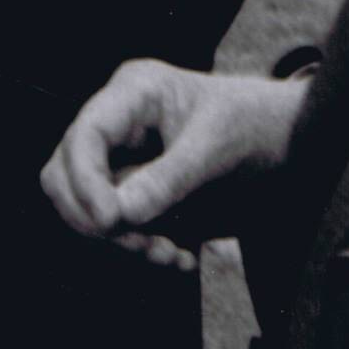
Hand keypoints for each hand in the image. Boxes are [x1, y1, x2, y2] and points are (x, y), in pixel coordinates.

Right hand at [42, 62, 306, 249]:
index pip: (84, 135)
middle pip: (64, 173)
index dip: (85, 181)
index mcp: (134, 92)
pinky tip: (180, 256)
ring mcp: (120, 155)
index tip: (110, 222)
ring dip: (122, 240)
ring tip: (171, 255)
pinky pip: (115, 225)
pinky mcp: (132, 188)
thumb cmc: (253, 126)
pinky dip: (141, 246)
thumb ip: (169, 179)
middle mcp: (117, 122)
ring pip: (86, 207)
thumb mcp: (217, 148)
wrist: (285, 141)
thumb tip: (119, 215)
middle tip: (141, 244)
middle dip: (95, 217)